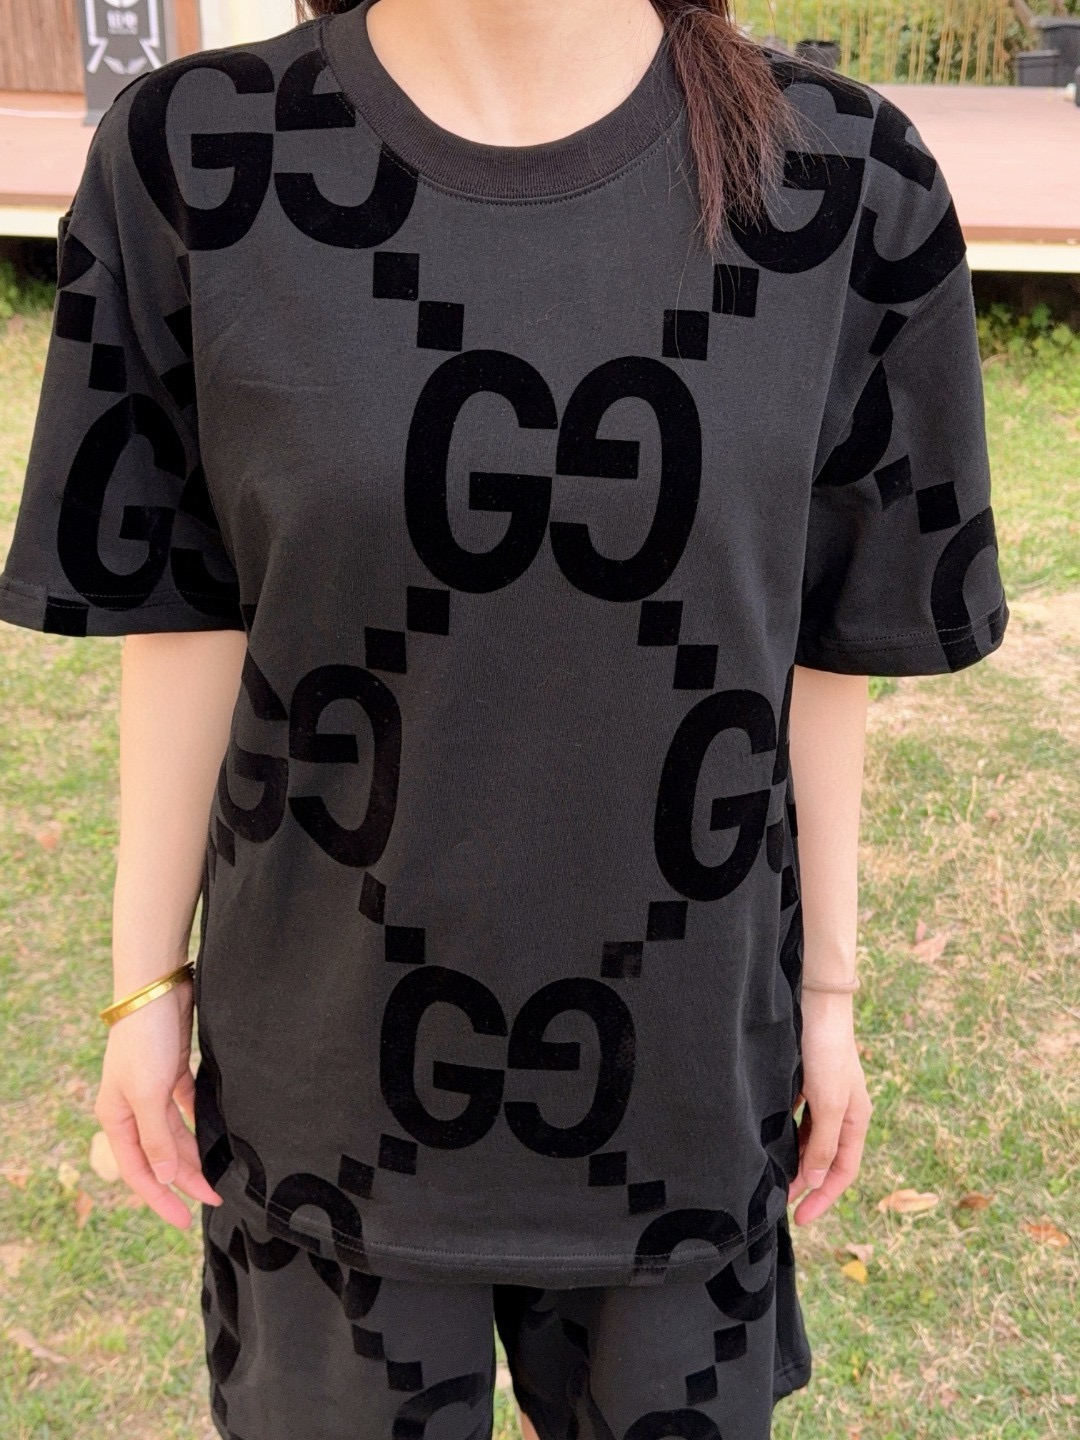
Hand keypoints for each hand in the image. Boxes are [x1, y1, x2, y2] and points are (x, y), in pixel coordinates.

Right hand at [94, 971, 222, 1228]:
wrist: (157, 989)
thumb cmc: (145, 1040)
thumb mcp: (149, 1093)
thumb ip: (157, 1136)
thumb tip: (163, 1176)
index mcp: (117, 1118)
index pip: (139, 1171)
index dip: (160, 1198)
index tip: (184, 1221)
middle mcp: (133, 1108)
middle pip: (160, 1155)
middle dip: (186, 1179)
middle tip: (217, 1197)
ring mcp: (153, 1090)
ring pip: (175, 1134)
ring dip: (195, 1154)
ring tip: (220, 1173)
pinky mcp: (172, 1072)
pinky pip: (186, 1109)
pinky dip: (200, 1123)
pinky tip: (217, 1135)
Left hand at [788, 989, 872, 1224]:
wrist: (815, 1003)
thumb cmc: (827, 1051)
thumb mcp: (829, 1102)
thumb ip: (824, 1142)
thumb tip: (817, 1181)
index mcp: (856, 1119)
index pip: (843, 1172)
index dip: (823, 1198)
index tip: (800, 1219)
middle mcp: (842, 1111)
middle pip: (825, 1159)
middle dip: (806, 1183)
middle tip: (779, 1203)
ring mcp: (823, 1097)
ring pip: (809, 1141)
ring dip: (794, 1161)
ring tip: (772, 1179)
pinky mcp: (805, 1083)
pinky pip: (796, 1120)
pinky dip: (786, 1136)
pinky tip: (768, 1143)